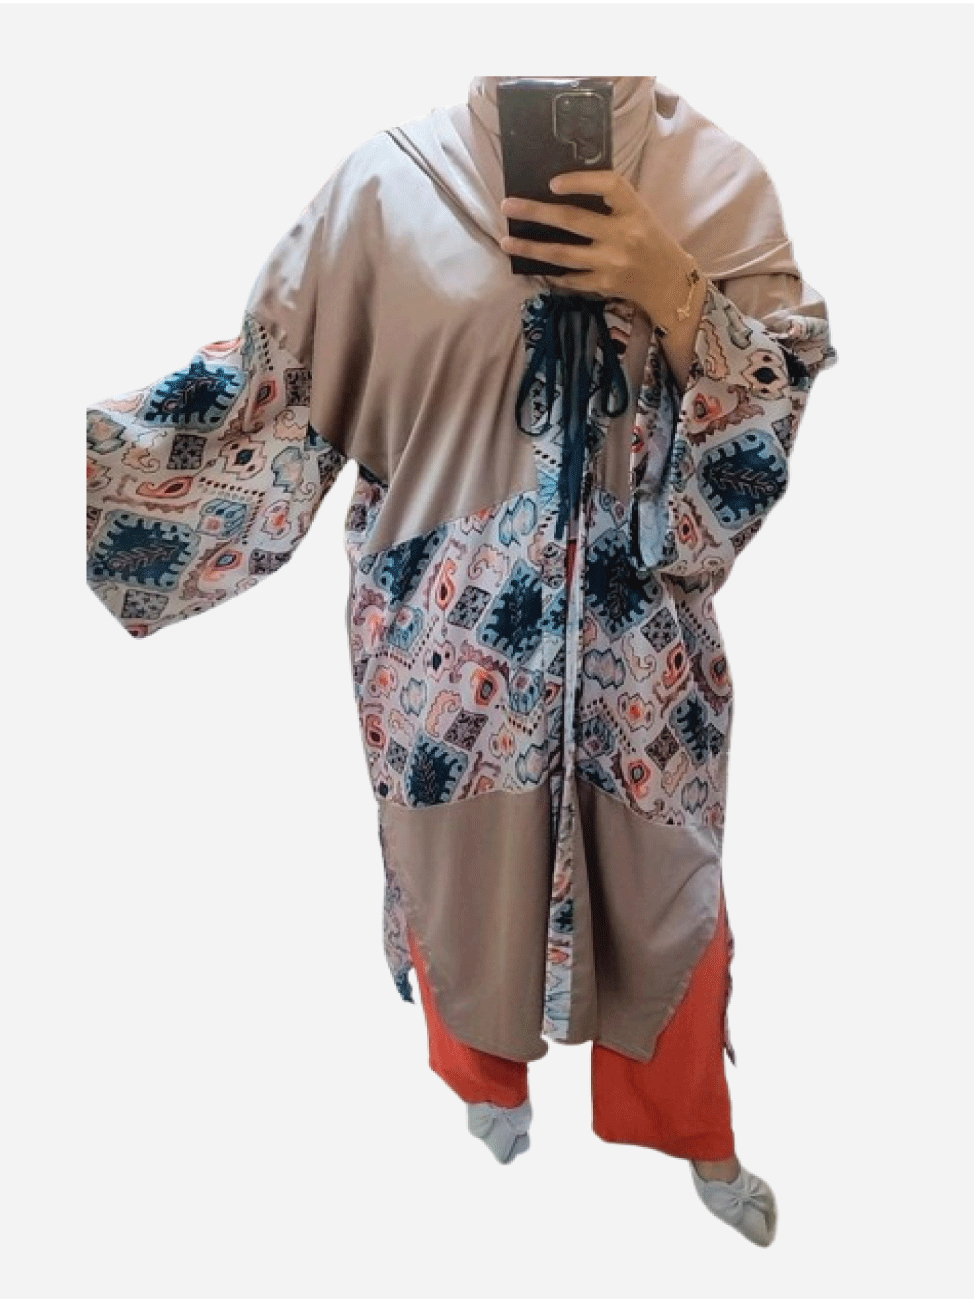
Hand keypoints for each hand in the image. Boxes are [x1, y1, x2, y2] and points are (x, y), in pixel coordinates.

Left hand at [499, 170, 681, 307]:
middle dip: (535, 211)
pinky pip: (570, 278)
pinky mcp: (604, 284)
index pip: (609, 185)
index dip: (580, 181)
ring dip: (530, 247)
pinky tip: (533, 266)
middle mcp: (623, 236)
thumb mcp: (639, 215)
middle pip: (572, 220)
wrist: (670, 283)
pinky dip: (551, 272)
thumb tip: (562, 192)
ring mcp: (612, 263)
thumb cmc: (651, 242)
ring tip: (507, 241)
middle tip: (508, 206)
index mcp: (635, 211)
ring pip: (562, 254)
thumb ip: (611, 204)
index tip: (553, 182)